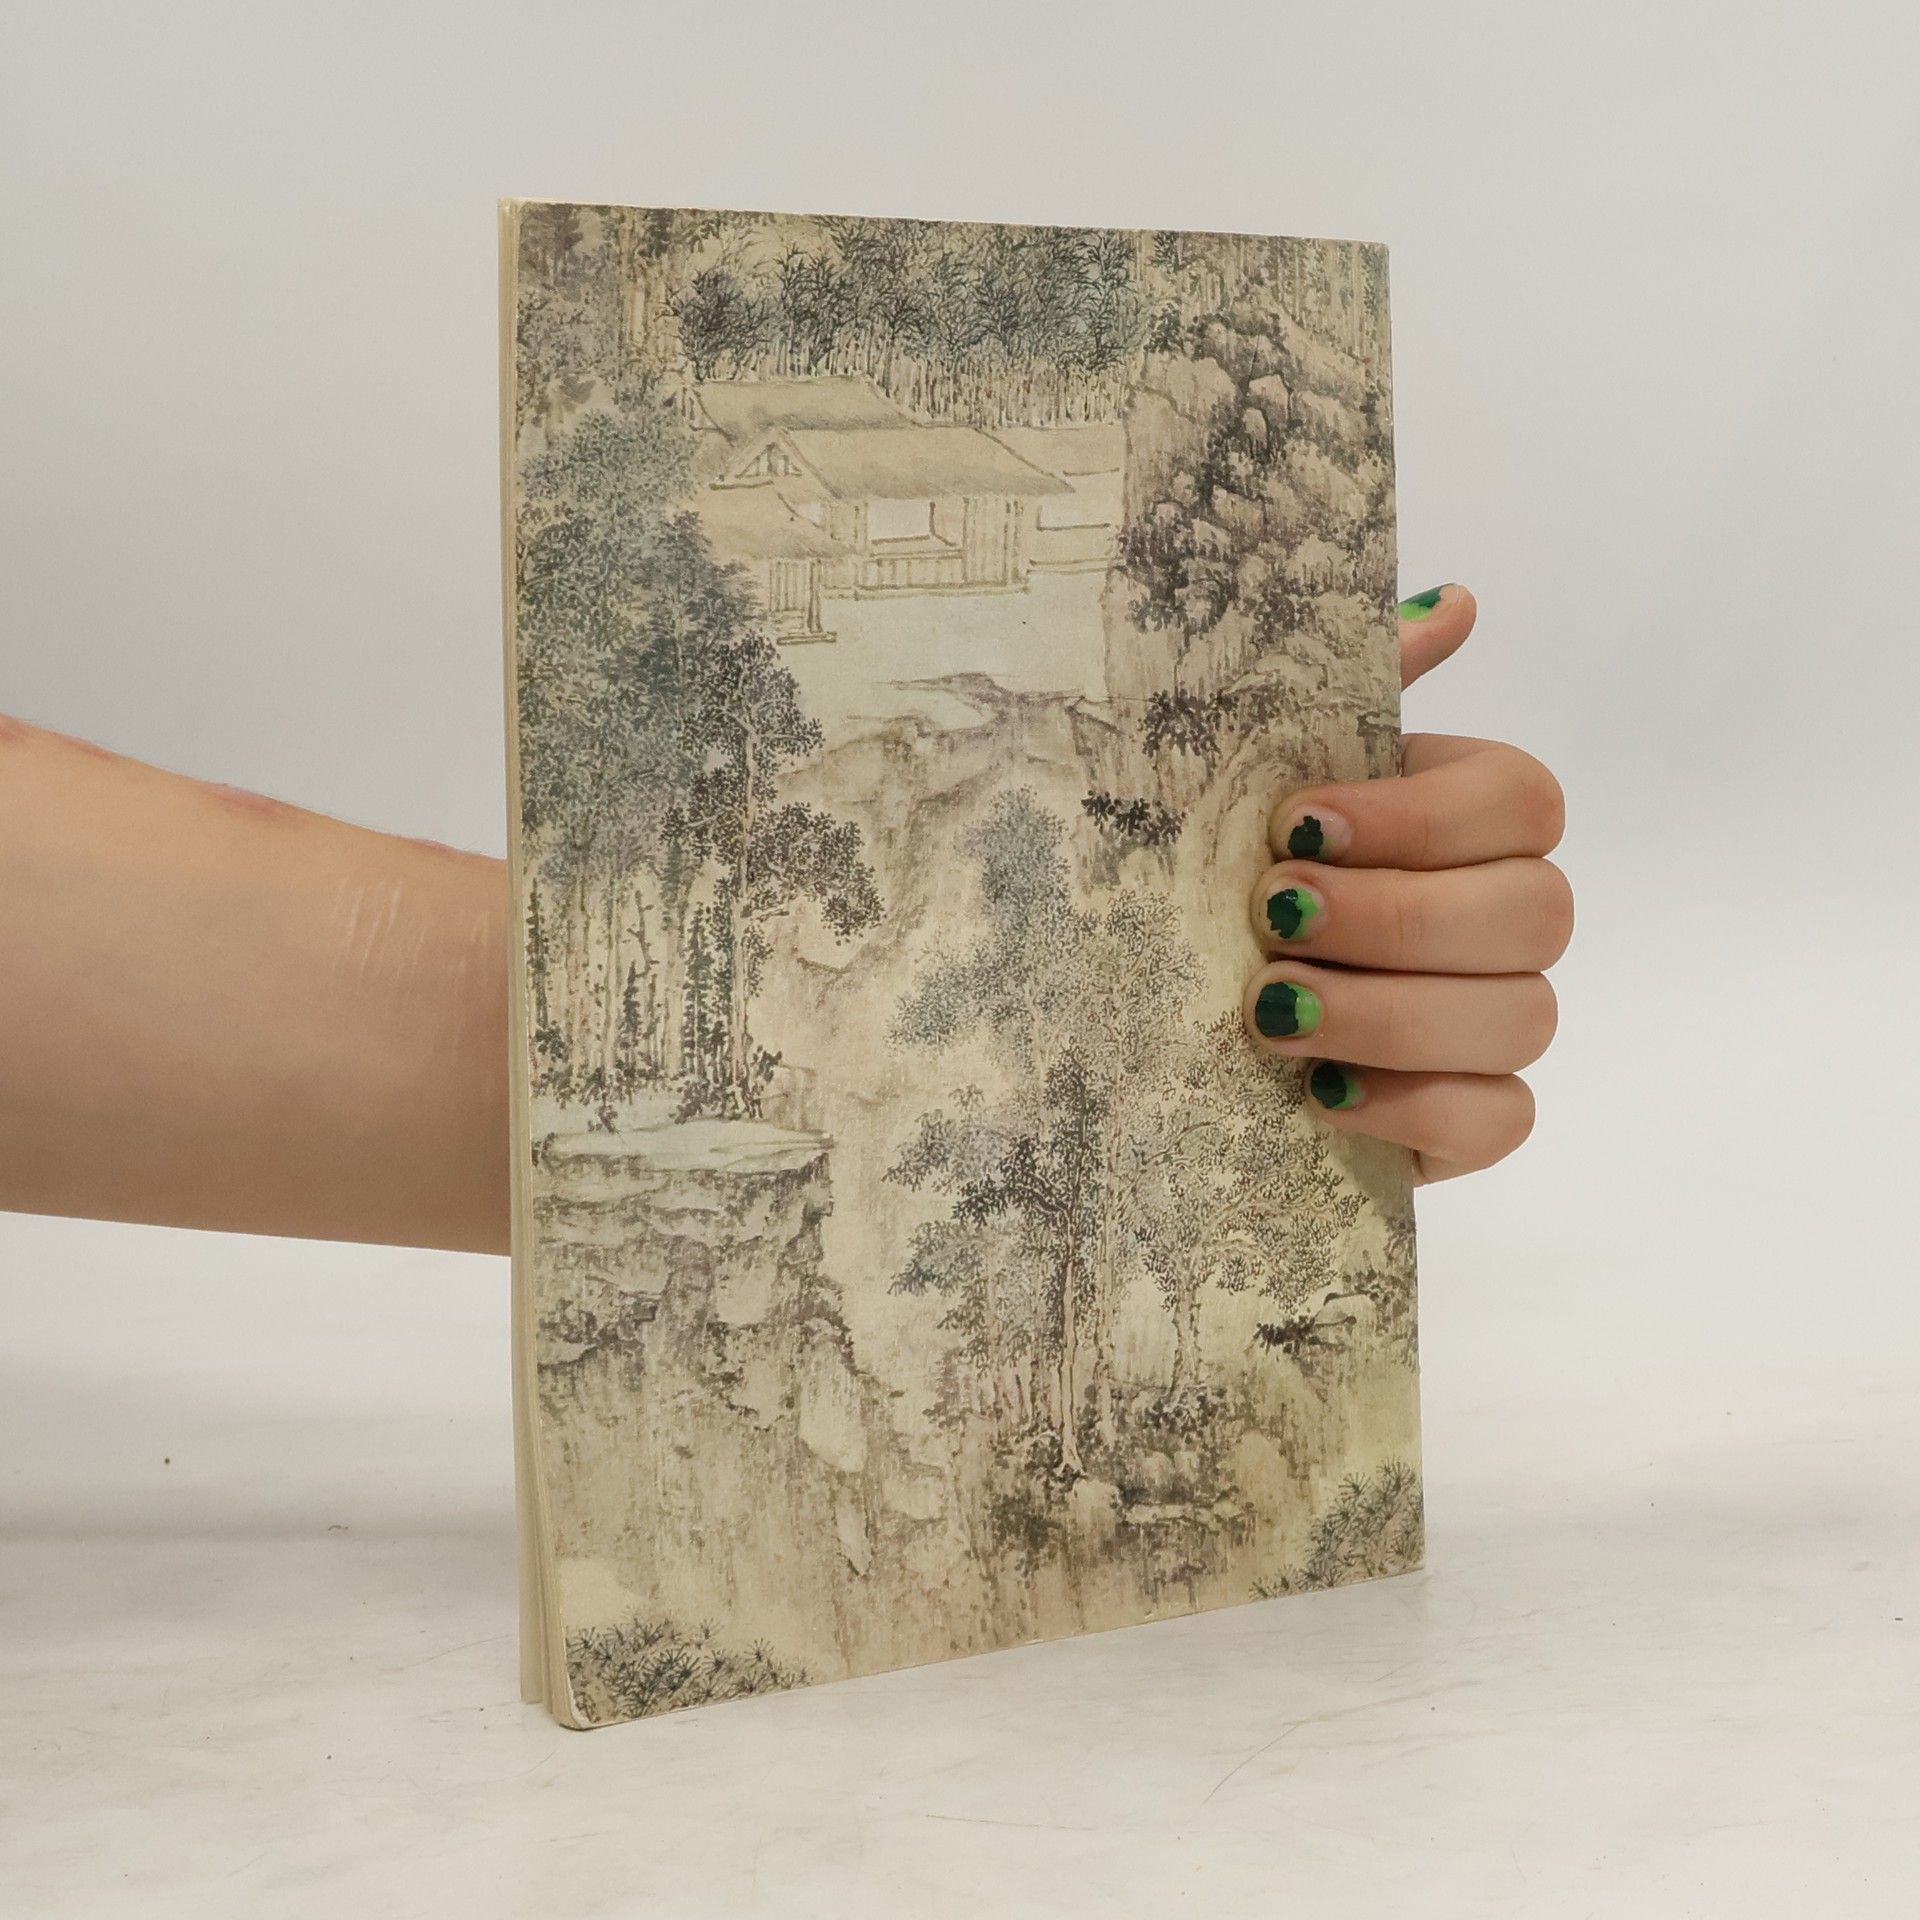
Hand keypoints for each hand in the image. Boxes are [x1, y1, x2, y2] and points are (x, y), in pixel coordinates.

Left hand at [1242, 585, 1570, 1182]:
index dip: (1422, 816)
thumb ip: (1358, 687)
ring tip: (1269, 1014)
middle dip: (1394, 918)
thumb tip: (1458, 603)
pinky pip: (1503, 1118)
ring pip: (1523, 1017)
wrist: (1159, 1011)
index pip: (1523, 800)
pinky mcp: (1472, 1118)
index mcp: (1466, 819)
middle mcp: (1503, 916)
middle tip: (1272, 921)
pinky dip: (1416, 1107)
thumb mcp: (1256, 772)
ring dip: (1388, 1014)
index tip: (1296, 826)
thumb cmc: (1219, 874)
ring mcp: (1497, 1023)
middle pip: (1536, 911)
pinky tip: (1320, 1092)